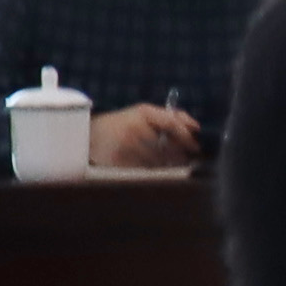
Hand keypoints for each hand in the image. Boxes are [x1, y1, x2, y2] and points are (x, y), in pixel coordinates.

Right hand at [86, 103, 202, 171]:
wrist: (89, 136)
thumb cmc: (123, 124)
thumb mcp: (144, 113)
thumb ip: (171, 117)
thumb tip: (196, 127)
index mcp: (142, 112)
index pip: (171, 124)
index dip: (186, 137)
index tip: (196, 147)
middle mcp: (134, 128)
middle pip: (168, 147)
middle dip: (179, 156)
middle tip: (185, 160)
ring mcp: (125, 146)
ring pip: (158, 162)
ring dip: (167, 166)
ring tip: (167, 164)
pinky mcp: (119, 162)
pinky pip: (144, 171)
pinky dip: (152, 172)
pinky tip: (150, 168)